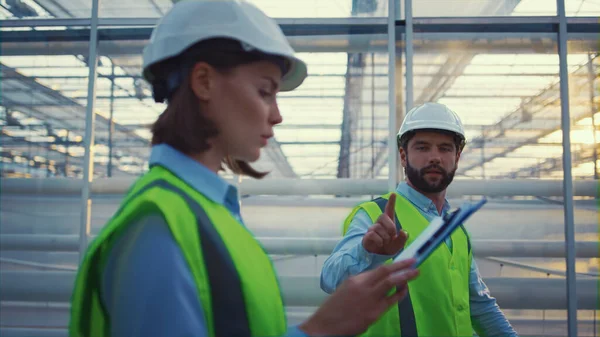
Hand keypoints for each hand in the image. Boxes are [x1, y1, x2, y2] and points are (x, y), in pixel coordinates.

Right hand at [299, 258, 418, 336]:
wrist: (326, 323)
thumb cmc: (335, 306)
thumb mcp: (346, 288)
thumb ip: (362, 283)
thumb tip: (377, 279)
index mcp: (356, 280)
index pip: (379, 269)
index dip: (393, 264)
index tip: (403, 260)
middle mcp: (364, 287)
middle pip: (387, 272)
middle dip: (402, 266)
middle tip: (414, 261)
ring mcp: (370, 300)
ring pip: (391, 283)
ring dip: (405, 277)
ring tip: (415, 272)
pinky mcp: (374, 313)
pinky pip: (391, 301)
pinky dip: (400, 295)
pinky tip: (404, 291)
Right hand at [362, 193, 408, 254]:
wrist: (378, 256)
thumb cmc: (389, 247)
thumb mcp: (399, 244)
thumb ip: (403, 238)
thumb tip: (404, 231)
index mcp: (388, 223)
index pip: (389, 210)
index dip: (391, 202)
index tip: (394, 194)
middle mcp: (379, 224)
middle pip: (382, 216)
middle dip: (390, 226)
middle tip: (392, 235)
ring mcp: (372, 229)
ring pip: (378, 227)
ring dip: (385, 237)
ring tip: (386, 242)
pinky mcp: (367, 235)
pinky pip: (373, 234)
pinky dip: (379, 240)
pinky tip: (380, 244)